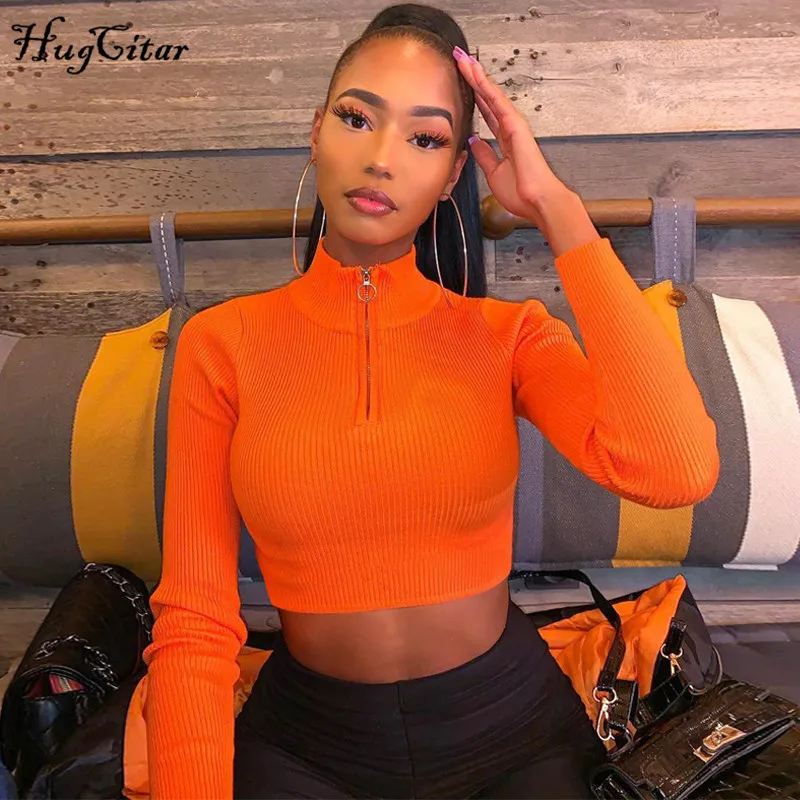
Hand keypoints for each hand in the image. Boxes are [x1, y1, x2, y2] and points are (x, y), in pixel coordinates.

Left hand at [452, 46, 573, 232]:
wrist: (536, 200)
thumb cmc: (521, 192)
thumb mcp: (494, 173)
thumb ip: (485, 156)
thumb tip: (475, 142)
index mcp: (504, 140)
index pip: (486, 113)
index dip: (474, 98)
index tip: (463, 83)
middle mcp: (509, 129)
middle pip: (488, 99)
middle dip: (474, 80)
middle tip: (461, 61)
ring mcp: (513, 124)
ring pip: (491, 95)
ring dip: (478, 77)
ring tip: (464, 59)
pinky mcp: (515, 124)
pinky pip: (497, 101)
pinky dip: (486, 86)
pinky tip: (476, 73)